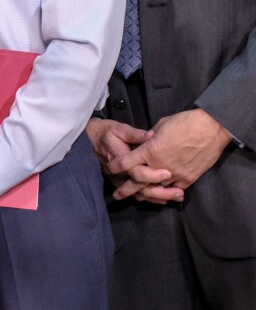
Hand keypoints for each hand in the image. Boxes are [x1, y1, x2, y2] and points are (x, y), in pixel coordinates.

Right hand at [85, 118, 174, 201]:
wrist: (89, 140)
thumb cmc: (106, 132)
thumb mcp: (119, 129)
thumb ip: (136, 134)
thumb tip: (152, 135)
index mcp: (120, 159)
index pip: (137, 172)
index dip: (152, 174)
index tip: (168, 173)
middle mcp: (120, 173)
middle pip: (140, 188)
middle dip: (160, 192)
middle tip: (179, 193)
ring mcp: (120, 180)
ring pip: (139, 194)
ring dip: (158, 197)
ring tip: (176, 197)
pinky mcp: (121, 182)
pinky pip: (136, 194)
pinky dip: (150, 198)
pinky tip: (164, 199)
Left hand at [108, 109, 231, 201]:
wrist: (211, 129)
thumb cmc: (184, 122)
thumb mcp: (160, 126)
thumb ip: (149, 138)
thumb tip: (144, 142)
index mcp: (149, 150)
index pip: (126, 163)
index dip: (116, 166)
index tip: (109, 169)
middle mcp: (159, 165)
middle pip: (138, 182)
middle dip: (126, 190)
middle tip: (118, 195)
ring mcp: (175, 174)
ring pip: (156, 188)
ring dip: (148, 191)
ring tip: (138, 196)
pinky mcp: (188, 179)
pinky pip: (174, 189)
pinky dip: (167, 191)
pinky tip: (162, 194)